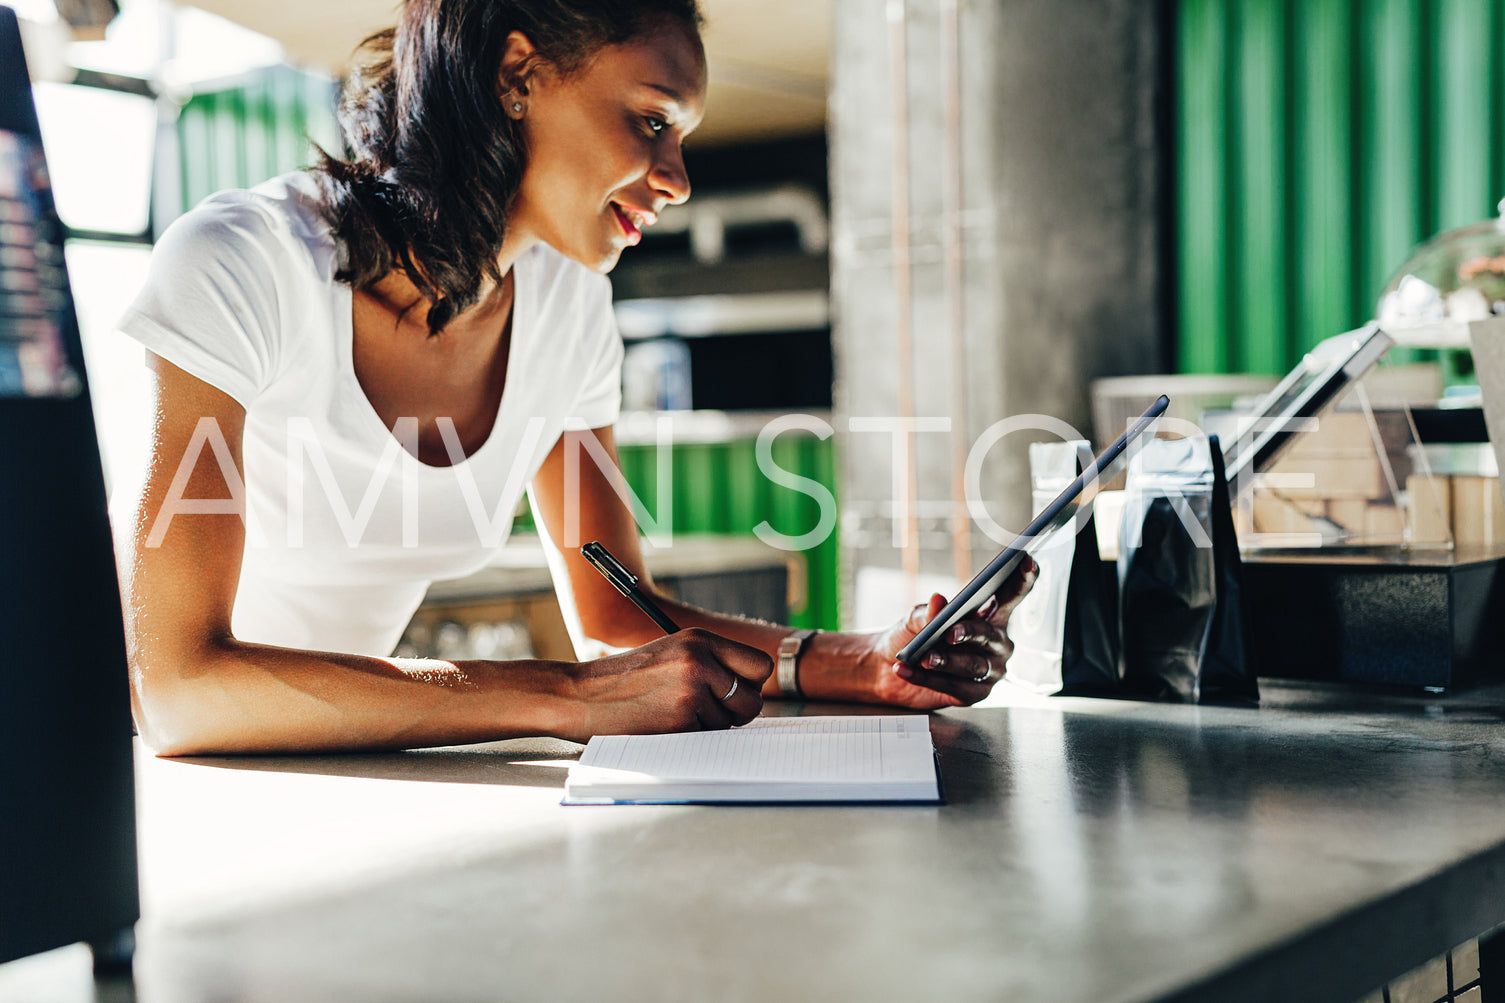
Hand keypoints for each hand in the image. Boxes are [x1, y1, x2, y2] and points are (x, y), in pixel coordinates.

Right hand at [560, 628, 772, 739]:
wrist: (580, 695)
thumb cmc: (625, 679)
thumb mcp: (671, 652)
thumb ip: (710, 663)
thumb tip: (749, 691)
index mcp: (700, 640)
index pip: (759, 665)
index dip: (752, 685)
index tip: (737, 693)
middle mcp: (700, 660)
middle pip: (753, 699)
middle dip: (738, 713)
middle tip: (713, 713)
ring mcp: (691, 690)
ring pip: (730, 723)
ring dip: (709, 726)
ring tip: (674, 713)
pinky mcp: (680, 719)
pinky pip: (706, 738)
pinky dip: (690, 738)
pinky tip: (663, 725)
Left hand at [864, 558, 1037, 709]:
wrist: (888, 667)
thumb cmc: (911, 635)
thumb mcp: (915, 618)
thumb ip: (927, 611)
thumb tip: (938, 601)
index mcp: (989, 616)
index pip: (1011, 595)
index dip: (1022, 579)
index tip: (1026, 560)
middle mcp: (996, 643)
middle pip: (989, 636)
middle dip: (970, 632)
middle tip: (949, 632)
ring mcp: (989, 670)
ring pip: (973, 666)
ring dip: (946, 661)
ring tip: (924, 657)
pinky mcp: (974, 694)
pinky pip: (954, 687)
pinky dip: (929, 679)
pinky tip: (907, 670)